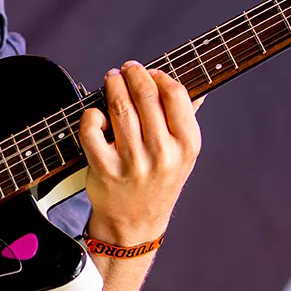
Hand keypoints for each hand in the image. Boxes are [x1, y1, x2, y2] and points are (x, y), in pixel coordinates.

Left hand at [78, 62, 202, 247]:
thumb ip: (187, 119)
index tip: (151, 71)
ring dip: (113, 86)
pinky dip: (91, 115)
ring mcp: (133, 162)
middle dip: (133, 74)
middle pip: (145, 96)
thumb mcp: (183, 154)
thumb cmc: (160, 179)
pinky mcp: (105, 169)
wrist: (136, 221)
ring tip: (112, 79)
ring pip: (119, 108)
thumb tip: (199, 84)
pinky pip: (92, 130)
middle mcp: (162, 153)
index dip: (160, 76)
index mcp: (187, 145)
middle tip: (127, 68)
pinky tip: (96, 113)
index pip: (176, 94)